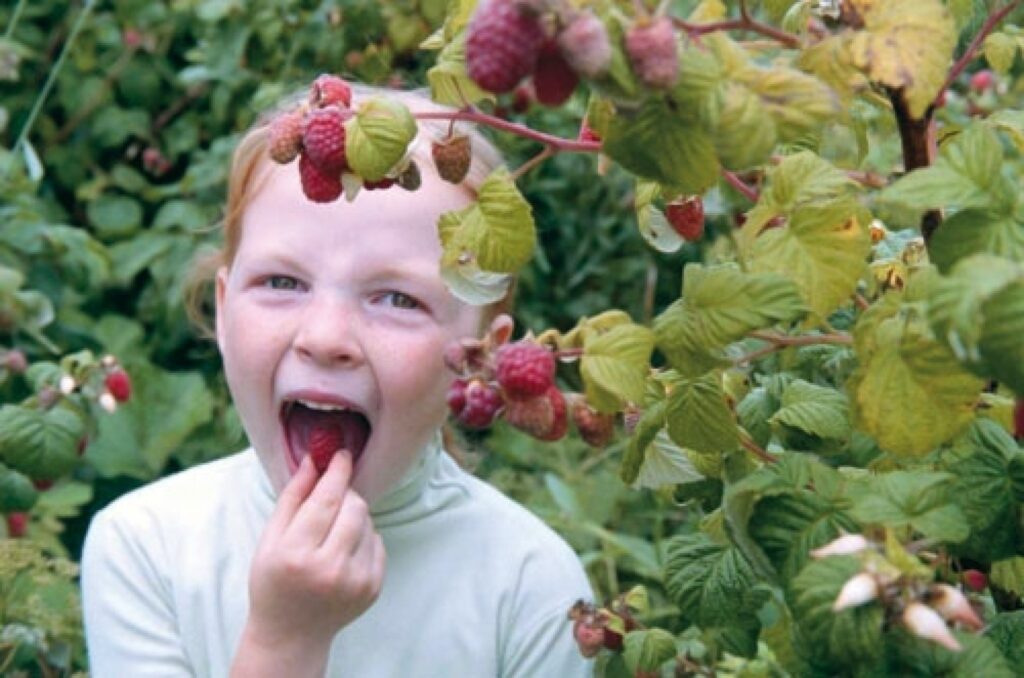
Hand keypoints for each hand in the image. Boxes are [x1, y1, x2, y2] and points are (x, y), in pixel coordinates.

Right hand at [234, 451, 384, 674]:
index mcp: (296, 554)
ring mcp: (355, 581)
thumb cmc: (274, 580)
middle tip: (331, 498)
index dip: (337, 471)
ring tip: (330, 536)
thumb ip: (292, 497)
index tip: (342, 453)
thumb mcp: (270, 539)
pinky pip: (377, 542)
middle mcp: (329, 569)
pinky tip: (342, 554)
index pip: (326, 499)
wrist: (291, 633)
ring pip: (368, 522)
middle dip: (345, 494)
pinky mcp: (372, 588)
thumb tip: (313, 459)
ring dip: (353, 517)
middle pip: (355, 506)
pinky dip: (363, 539)